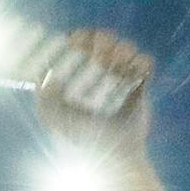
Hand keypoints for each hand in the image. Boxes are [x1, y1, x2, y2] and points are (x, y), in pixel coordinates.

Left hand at [34, 29, 153, 154]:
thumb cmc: (80, 136)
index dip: (78, 37)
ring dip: (123, 50)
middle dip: (102, 41)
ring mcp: (121, 74)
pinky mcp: (140, 82)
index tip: (77, 44)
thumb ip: (44, 96)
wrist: (113, 153)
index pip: (78, 41)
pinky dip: (142, 62)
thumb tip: (43, 72)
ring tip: (117, 66)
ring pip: (125, 46)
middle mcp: (100, 69)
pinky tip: (133, 77)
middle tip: (100, 57)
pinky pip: (146, 61)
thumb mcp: (54, 117)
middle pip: (103, 38)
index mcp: (79, 71)